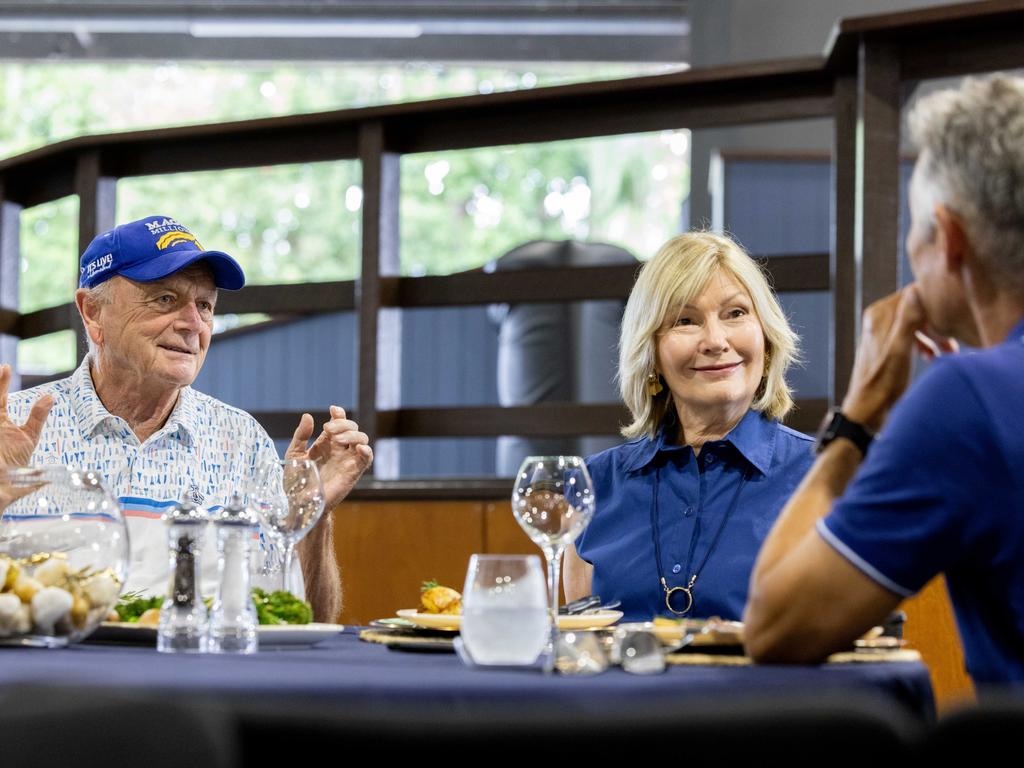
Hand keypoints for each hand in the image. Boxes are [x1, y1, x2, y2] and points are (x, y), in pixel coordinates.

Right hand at [0, 364, 53, 467]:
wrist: (4, 490)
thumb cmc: (15, 465)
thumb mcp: (28, 437)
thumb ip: (37, 417)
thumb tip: (50, 396)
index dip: (1, 382)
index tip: (7, 367)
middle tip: (3, 369)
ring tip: (3, 376)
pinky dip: (0, 424)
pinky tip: (4, 431)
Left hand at [286, 405, 372, 508]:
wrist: (301, 503)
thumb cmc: (297, 481)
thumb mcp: (294, 454)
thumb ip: (301, 435)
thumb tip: (308, 416)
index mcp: (326, 443)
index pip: (339, 422)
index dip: (339, 414)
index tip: (333, 410)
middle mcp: (339, 449)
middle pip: (352, 427)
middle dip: (343, 423)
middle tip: (328, 429)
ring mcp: (348, 459)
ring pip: (362, 438)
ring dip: (353, 434)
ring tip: (338, 439)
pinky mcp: (354, 472)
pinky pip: (367, 458)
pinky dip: (367, 450)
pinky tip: (359, 448)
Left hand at [841, 285, 955, 431]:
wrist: (868, 409)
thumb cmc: (883, 383)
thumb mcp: (900, 350)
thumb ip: (908, 320)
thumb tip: (916, 289)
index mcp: (879, 315)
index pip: (913, 293)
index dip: (935, 305)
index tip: (952, 320)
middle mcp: (877, 319)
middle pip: (916, 308)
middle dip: (936, 323)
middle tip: (952, 342)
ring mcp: (881, 331)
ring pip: (915, 322)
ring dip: (933, 335)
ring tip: (948, 352)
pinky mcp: (886, 344)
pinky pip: (910, 334)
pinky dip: (924, 343)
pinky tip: (933, 357)